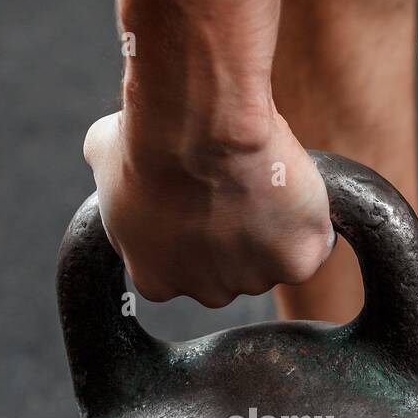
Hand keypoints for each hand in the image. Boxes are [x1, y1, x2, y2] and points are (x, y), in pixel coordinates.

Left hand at [83, 106, 333, 308]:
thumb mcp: (104, 154)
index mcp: (155, 280)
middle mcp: (205, 293)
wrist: (199, 124)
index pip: (183, 266)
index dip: (197, 228)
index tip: (203, 195)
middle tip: (236, 181)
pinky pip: (314, 242)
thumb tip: (104, 156)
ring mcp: (254, 281)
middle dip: (236, 234)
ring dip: (274, 224)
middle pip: (232, 270)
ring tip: (262, 174)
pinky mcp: (297, 263)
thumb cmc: (146, 134)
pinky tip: (292, 184)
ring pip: (274, 255)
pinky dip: (310, 217)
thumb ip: (112, 179)